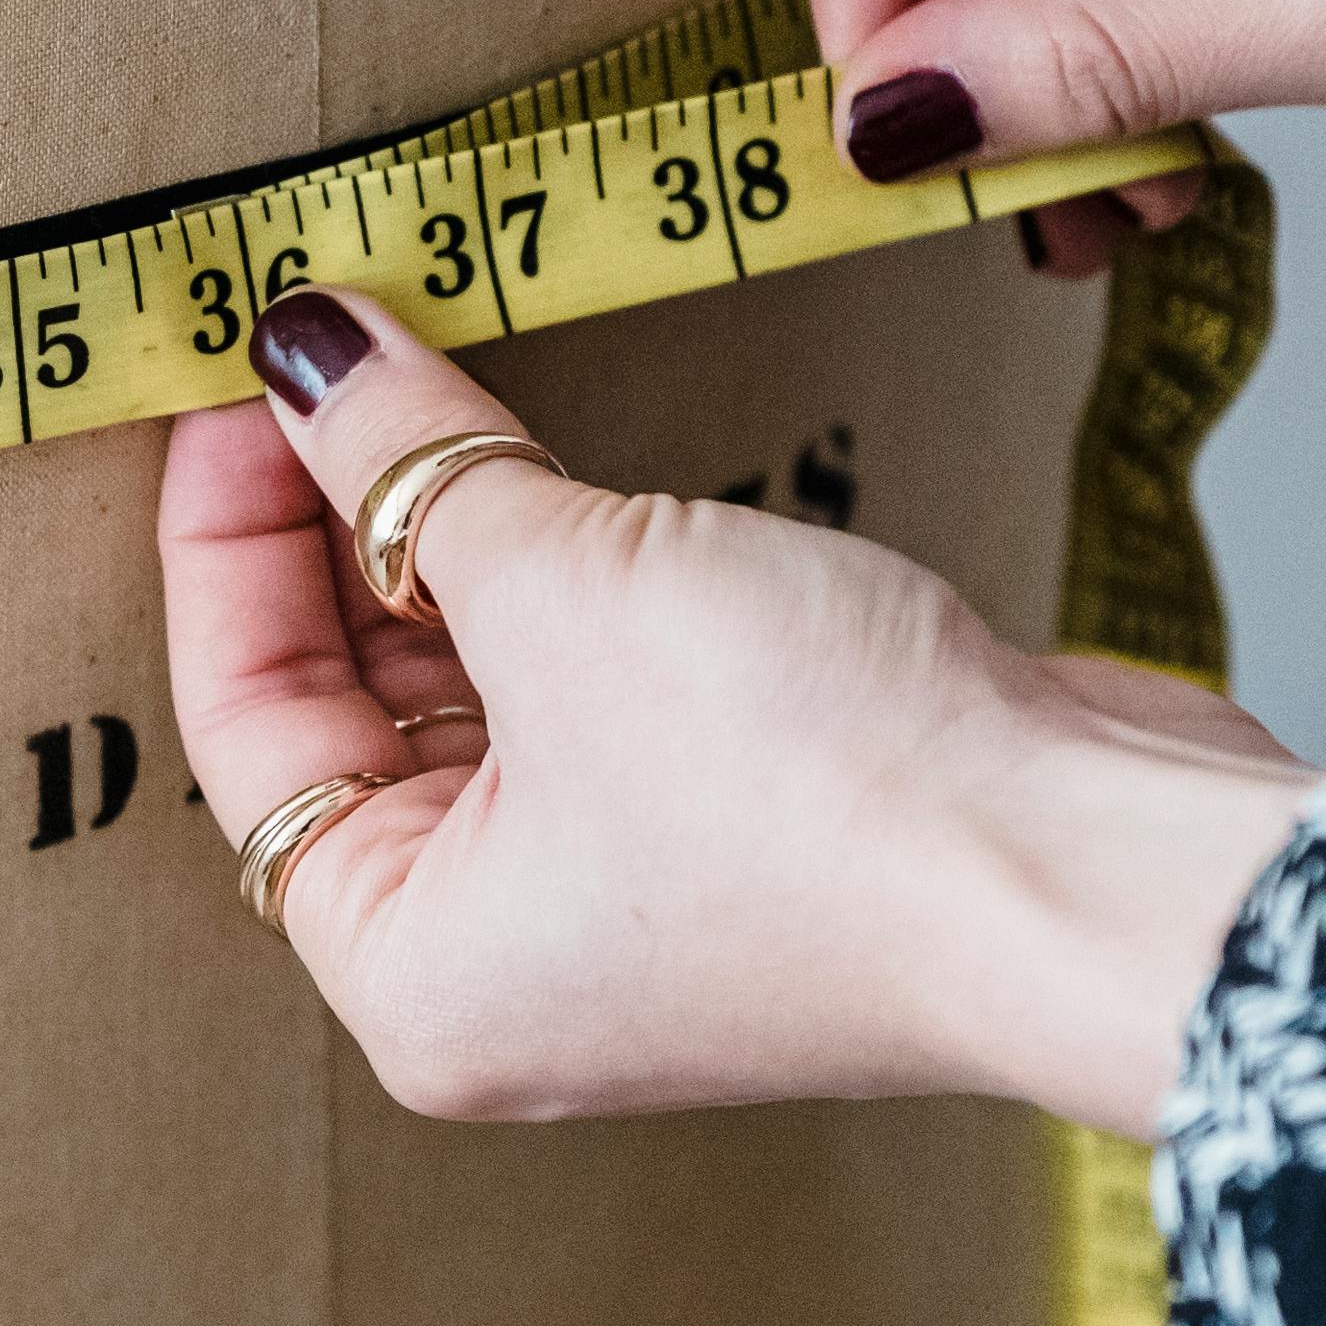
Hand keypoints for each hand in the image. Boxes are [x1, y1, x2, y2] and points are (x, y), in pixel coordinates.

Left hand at [154, 291, 1311, 1137]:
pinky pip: (605, 678)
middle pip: (357, 710)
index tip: (250, 381)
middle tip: (335, 352)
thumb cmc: (829, 799)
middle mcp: (509, 963)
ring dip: (460, 531)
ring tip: (434, 372)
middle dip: (342, 526)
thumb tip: (306, 356)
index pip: (248, 727)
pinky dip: (571, 566)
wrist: (1096, 865)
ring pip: (488, 685)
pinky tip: (559, 457)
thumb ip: (416, 465)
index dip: (229, 537)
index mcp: (412, 973)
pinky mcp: (752, 823)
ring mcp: (640, 899)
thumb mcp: (564, 586)